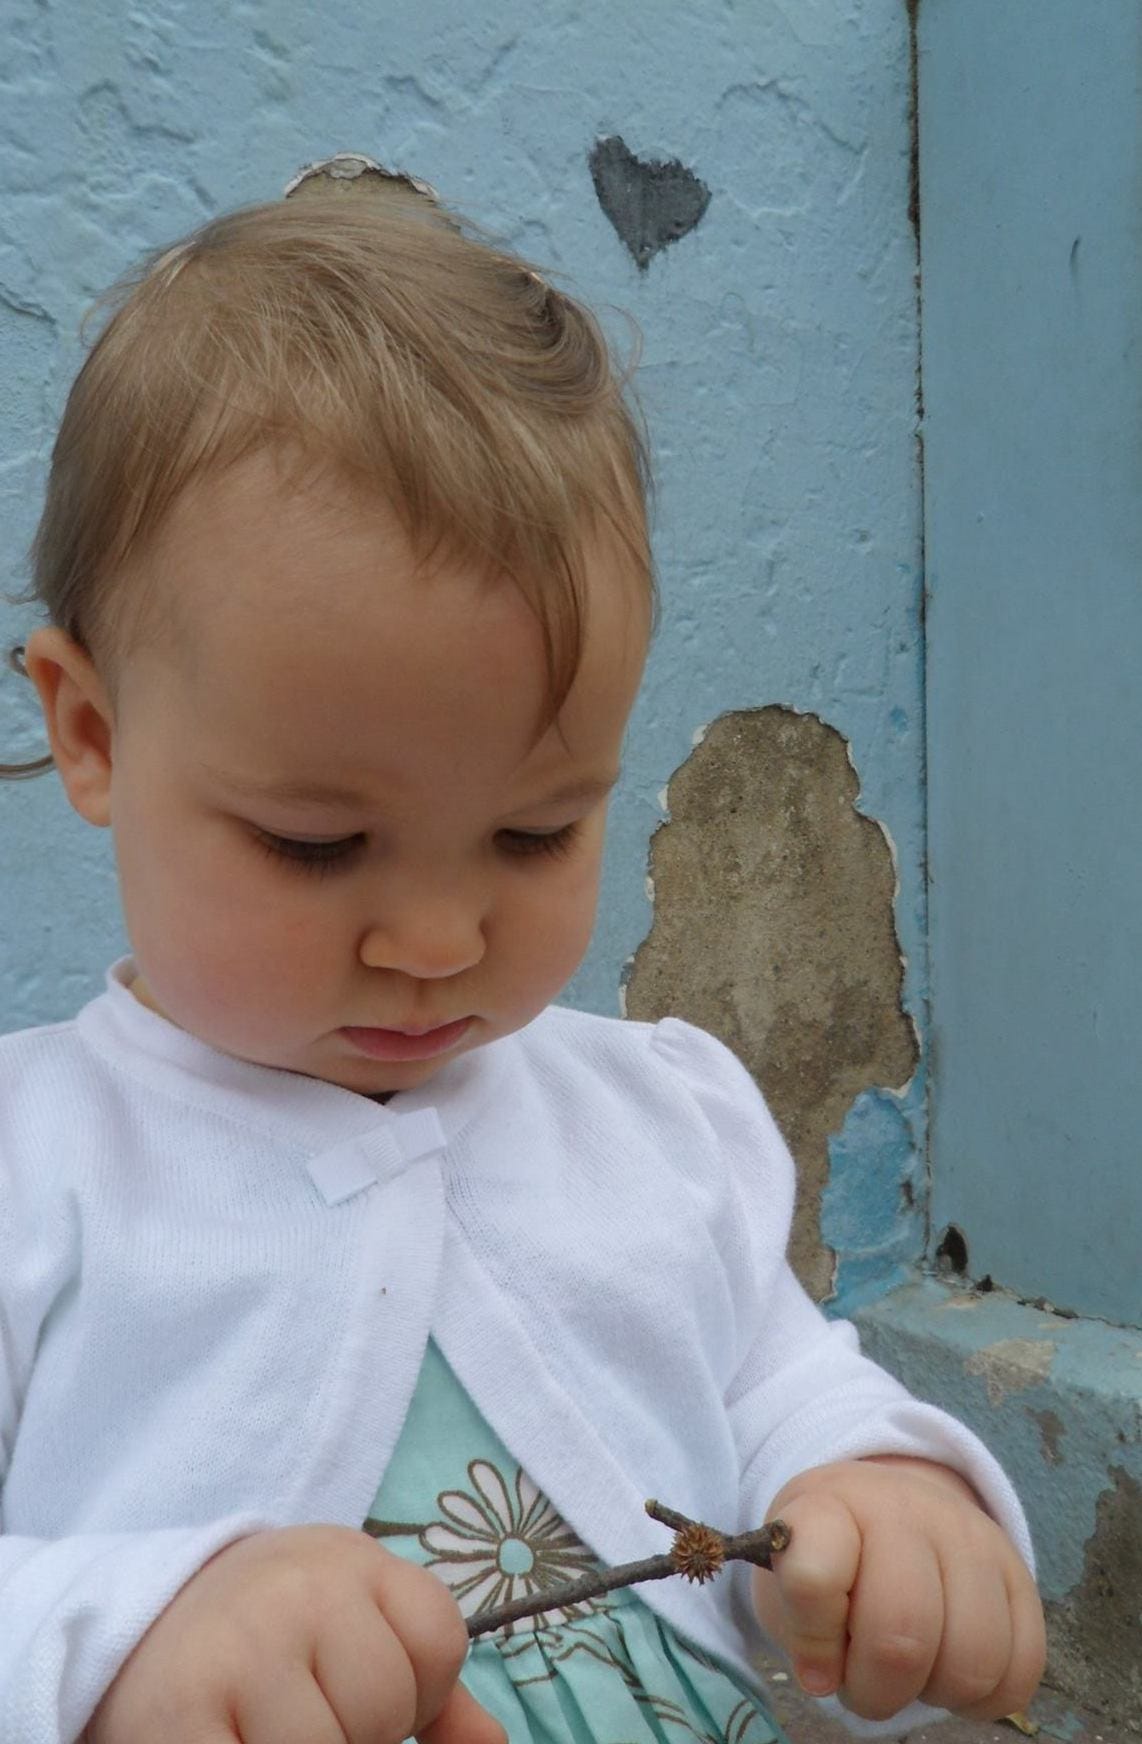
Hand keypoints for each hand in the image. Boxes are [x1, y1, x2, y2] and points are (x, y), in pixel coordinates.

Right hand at [88, 1524, 506, 1743]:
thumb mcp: (353, 1624)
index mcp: (348, 1559)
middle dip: (353, 1731)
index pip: (438, 1641)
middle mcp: (297, 1589)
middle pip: (385, 1707)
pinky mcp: (180, 1715)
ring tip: (260, 1723)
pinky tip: (235, 1741)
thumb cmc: (270, 1636)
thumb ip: (427, 1682)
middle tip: (295, 1705)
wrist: (139, 1624)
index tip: (353, 1681)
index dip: (413, 1689)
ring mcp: (239, 1651)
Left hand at [753, 1456, 1045, 1722]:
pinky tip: (951, 1667)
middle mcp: (905, 1509)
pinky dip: (986, 1696)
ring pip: (972, 1661)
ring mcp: (971, 1537)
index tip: (812, 1654)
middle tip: (864, 1677)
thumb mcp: (786, 1575)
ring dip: (935, 1691)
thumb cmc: (831, 1558)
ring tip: (912, 1668)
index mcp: (828, 1506)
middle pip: (902, 1637)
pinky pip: (1022, 1669)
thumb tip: (825, 1673)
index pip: (814, 1575)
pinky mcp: (1020, 1574)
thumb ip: (798, 1622)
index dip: (812, 1637)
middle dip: (876, 1689)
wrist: (888, 1508)